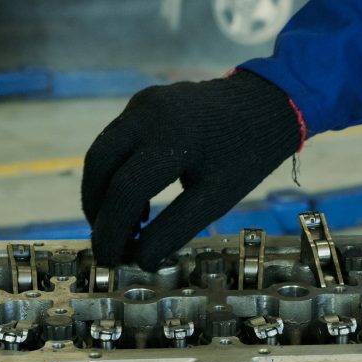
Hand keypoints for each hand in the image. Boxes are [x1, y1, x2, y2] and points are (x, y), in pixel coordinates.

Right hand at [82, 71, 300, 270]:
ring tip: (123, 225)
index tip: (112, 258)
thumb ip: (176, 229)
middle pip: (99, 166)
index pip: (125, 191)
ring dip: (103, 191)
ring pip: (102, 151)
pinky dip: (116, 171)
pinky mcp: (143, 102)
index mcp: (172, 139)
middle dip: (97, 210)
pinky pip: (116, 140)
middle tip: (108, 242)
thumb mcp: (216, 198)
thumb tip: (142, 259)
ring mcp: (142, 103)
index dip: (113, 230)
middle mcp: (148, 114)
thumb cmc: (246, 156)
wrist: (263, 104)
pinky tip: (135, 199)